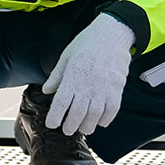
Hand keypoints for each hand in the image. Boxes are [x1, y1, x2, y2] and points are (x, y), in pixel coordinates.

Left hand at [44, 14, 135, 135]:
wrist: (111, 35)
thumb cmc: (87, 44)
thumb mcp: (66, 57)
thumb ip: (56, 76)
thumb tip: (47, 90)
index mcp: (72, 78)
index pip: (60, 105)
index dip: (54, 118)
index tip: (52, 124)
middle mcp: (87, 87)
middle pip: (76, 115)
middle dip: (70, 126)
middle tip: (68, 129)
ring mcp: (103, 89)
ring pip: (94, 117)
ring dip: (88, 126)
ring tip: (84, 127)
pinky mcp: (116, 89)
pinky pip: (112, 111)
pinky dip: (106, 119)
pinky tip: (101, 121)